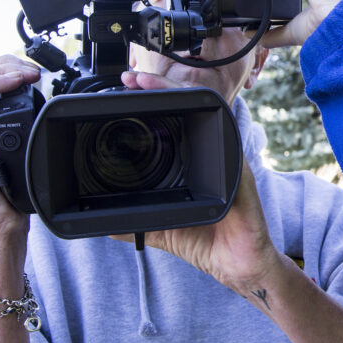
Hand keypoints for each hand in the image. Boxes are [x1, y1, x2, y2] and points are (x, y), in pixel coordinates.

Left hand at [118, 69, 283, 295]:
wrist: (235, 263)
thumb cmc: (206, 244)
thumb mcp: (162, 231)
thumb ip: (135, 225)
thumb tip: (103, 226)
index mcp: (191, 163)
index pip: (170, 123)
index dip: (150, 103)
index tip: (125, 90)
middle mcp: (209, 153)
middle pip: (185, 108)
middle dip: (157, 87)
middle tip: (131, 78)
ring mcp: (225, 156)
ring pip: (203, 111)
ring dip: (175, 91)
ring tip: (147, 81)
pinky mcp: (238, 167)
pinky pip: (224, 133)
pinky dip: (207, 114)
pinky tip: (184, 101)